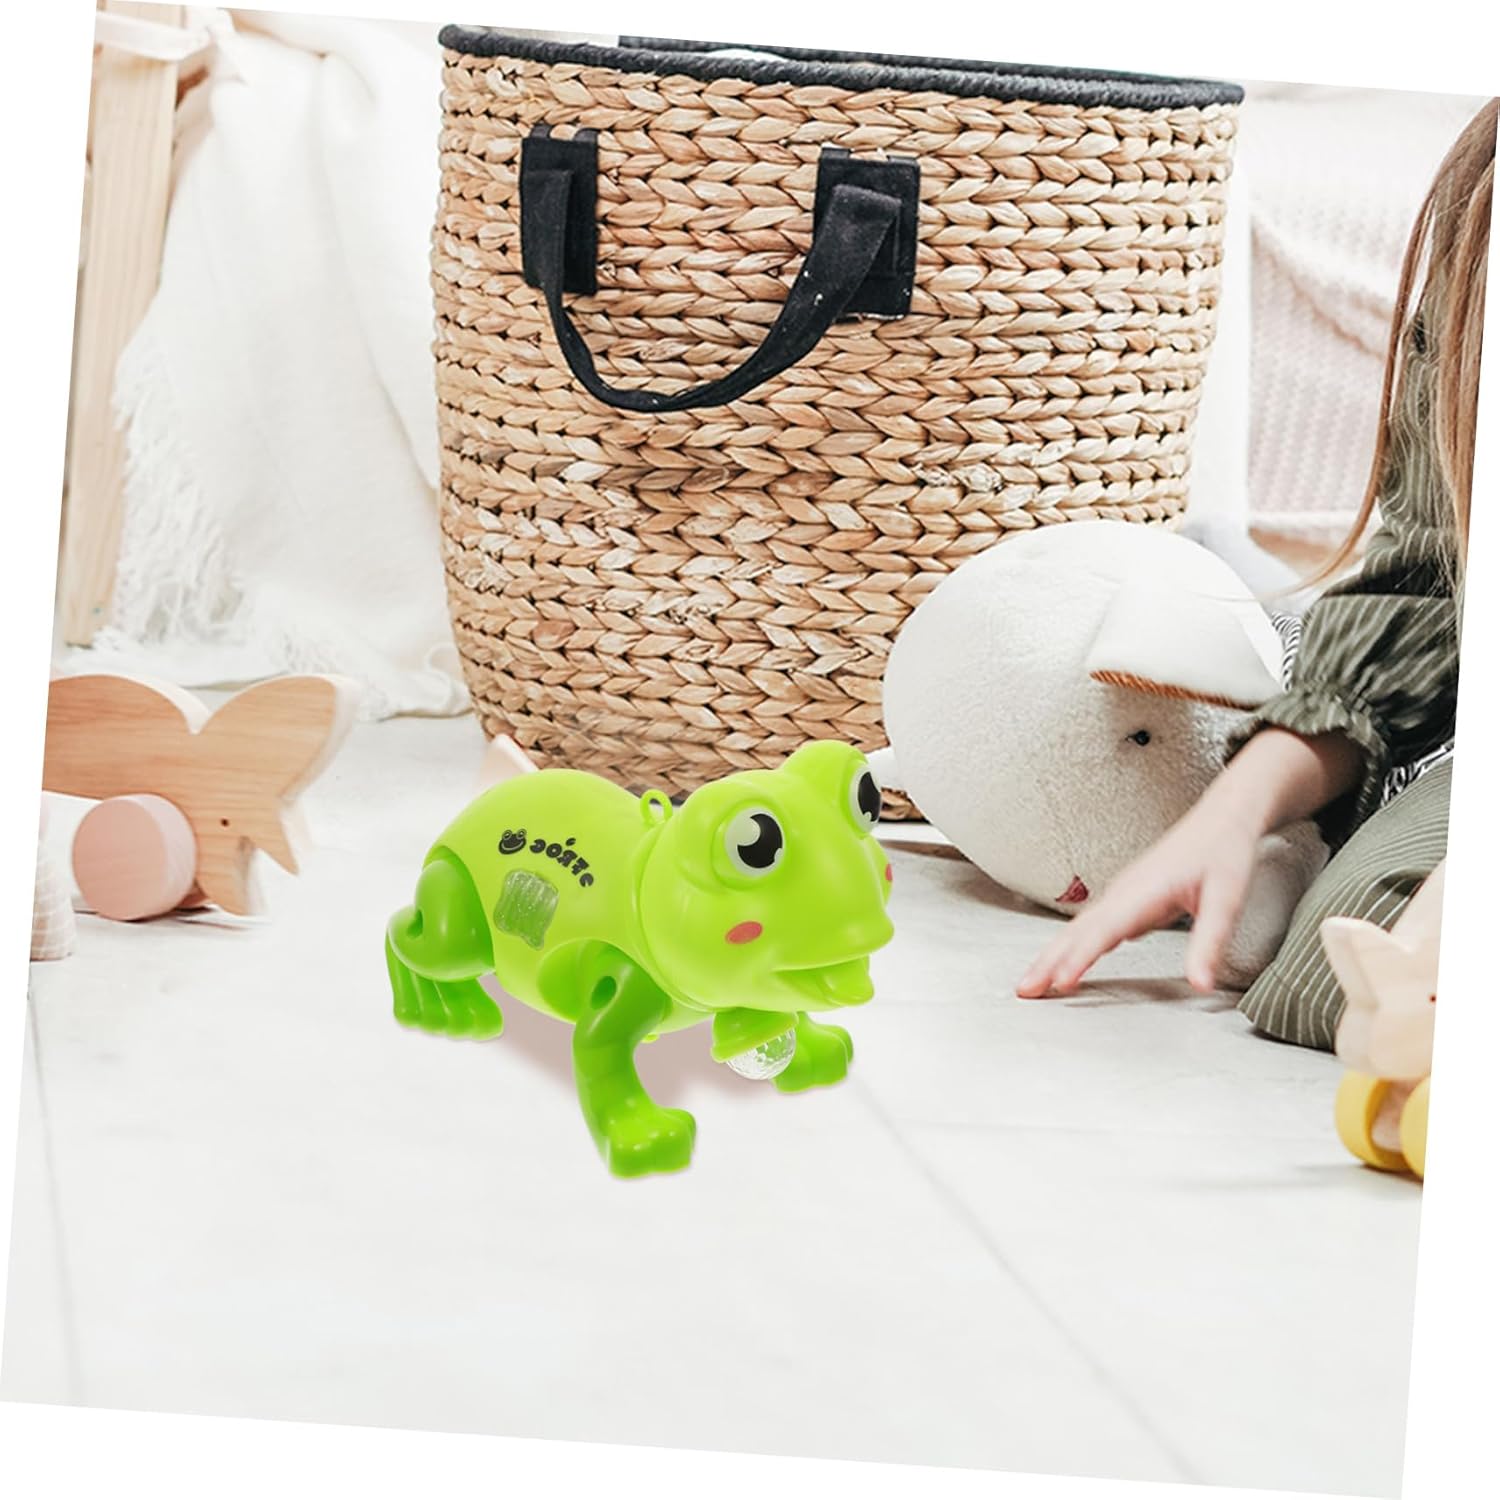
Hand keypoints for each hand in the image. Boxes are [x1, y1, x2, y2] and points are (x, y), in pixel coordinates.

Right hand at [1015, 727, 1361, 998]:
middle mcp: (1123, 892)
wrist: (1221, 819)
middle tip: (1024, 989)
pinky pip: (1090, 927)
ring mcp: (1121, 894)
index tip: (1062, 980)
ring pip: (1078, 929)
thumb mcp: (1226, 900)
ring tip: (1032, 982)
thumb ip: (1209, 943)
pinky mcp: (1125, 899)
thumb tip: (1200, 984)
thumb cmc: (1223, 854)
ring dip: (1052, 955)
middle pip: (1077, 931)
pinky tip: (1061, 963)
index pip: (1106, 930)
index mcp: (1144, 891)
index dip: (1082, 956)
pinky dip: (1070, 946)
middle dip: (1048, 960)